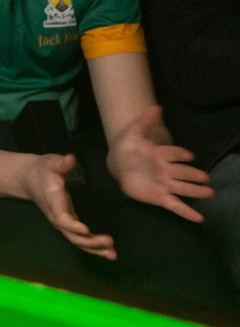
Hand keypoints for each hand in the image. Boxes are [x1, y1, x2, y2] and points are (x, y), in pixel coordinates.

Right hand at [0, 151, 116, 258]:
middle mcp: (57, 216)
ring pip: (77, 241)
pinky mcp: (68, 224)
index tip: (86, 230)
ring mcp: (62, 222)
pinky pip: (80, 239)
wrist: (29, 179)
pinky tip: (108, 251)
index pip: (61, 218)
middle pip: (71, 235)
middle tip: (110, 241)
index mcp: (53, 202)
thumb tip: (70, 158)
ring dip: (95, 249)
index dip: (72, 225)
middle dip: (90, 241)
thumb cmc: (42, 169)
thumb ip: (61, 163)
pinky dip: (93, 247)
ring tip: (113, 254)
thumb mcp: (50, 162)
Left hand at [107, 105, 212, 221]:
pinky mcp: (161, 198)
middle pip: (182, 172)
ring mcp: (165, 185)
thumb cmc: (128, 148)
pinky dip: (187, 212)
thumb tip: (156, 107)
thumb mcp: (132, 133)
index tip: (189, 156)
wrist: (117, 165)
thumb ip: (144, 122)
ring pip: (182, 188)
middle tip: (206, 178)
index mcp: (161, 154)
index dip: (180, 154)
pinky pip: (175, 206)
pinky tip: (199, 219)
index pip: (172, 154)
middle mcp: (167, 170)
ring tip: (209, 193)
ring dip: (195, 191)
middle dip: (193, 175)